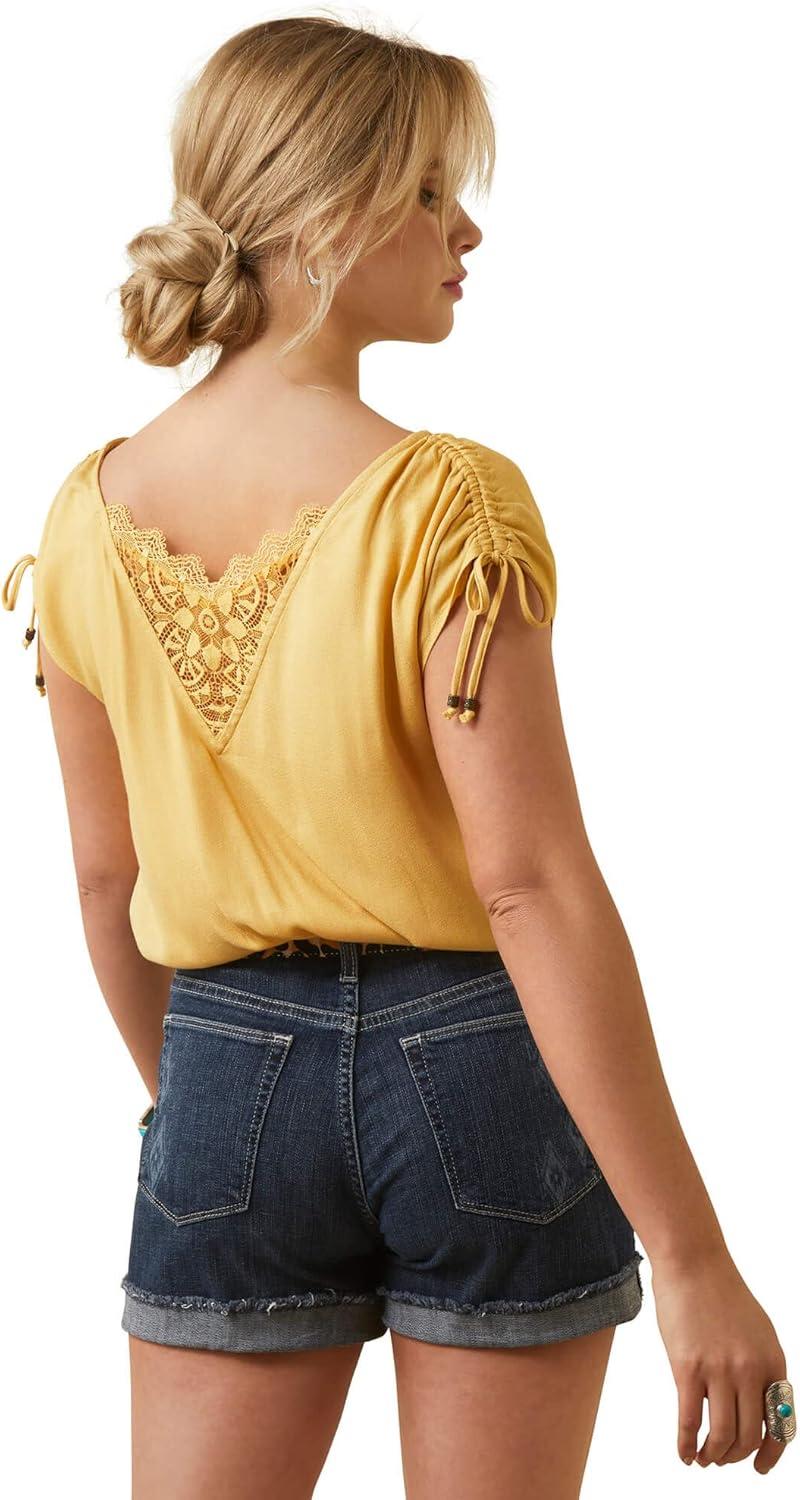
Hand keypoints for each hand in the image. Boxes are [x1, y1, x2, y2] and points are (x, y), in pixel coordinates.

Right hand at [651, 1245, 790, 1474]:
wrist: (693, 1262)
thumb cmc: (721, 1294)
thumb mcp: (757, 1332)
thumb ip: (761, 1367)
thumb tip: (756, 1407)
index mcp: (773, 1361)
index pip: (781, 1423)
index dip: (771, 1453)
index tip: (759, 1467)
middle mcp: (750, 1369)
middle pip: (748, 1435)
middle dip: (735, 1456)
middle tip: (722, 1458)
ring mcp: (719, 1369)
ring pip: (722, 1435)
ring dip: (713, 1455)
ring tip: (704, 1457)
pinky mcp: (687, 1367)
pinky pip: (689, 1421)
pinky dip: (686, 1445)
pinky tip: (684, 1453)